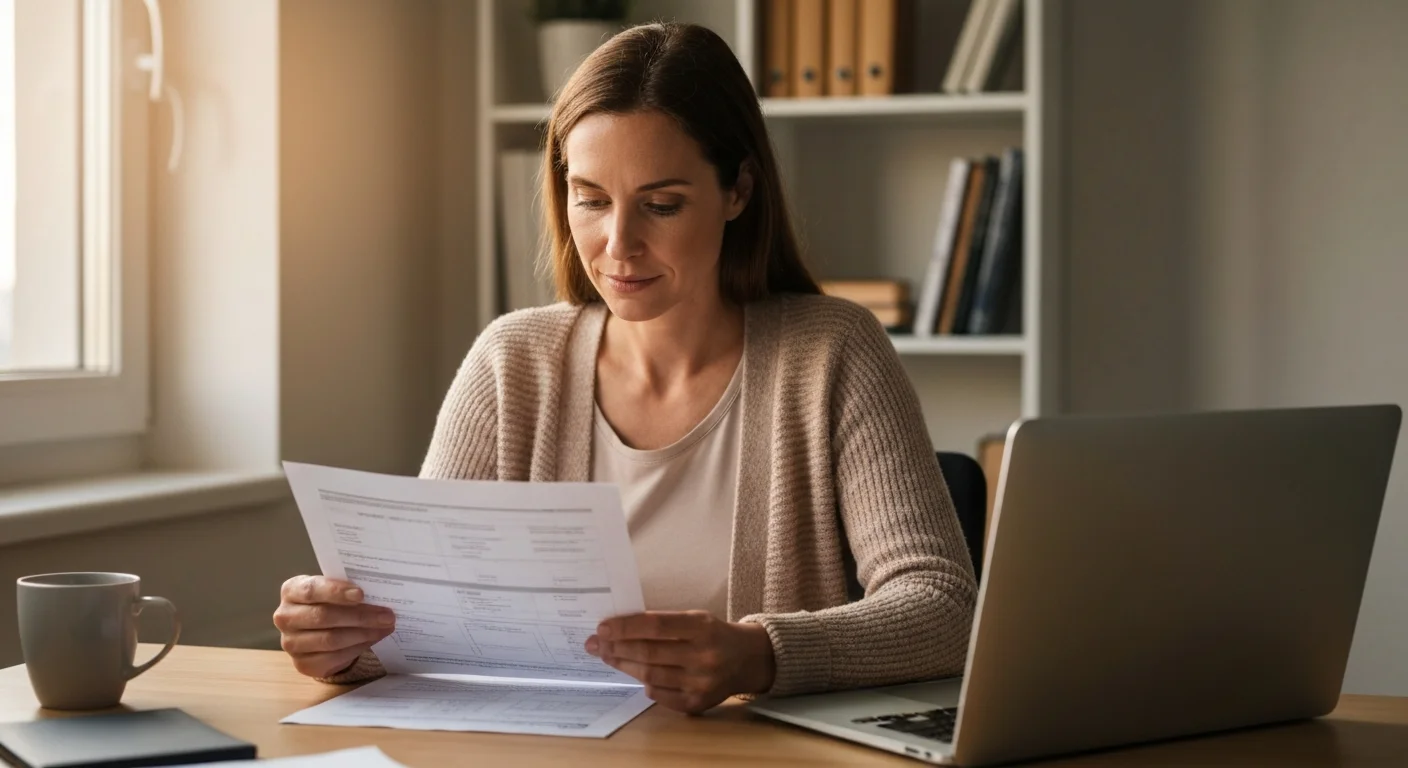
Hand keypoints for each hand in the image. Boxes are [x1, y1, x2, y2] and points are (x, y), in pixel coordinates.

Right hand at [273, 575, 395, 678]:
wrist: (315, 631)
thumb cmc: (327, 603)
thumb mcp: (332, 591)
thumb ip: (347, 590)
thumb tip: (379, 593)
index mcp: (291, 591)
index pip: (312, 590)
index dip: (336, 592)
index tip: (361, 594)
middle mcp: (285, 617)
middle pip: (324, 617)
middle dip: (360, 616)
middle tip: (387, 615)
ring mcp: (290, 643)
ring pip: (330, 639)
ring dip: (363, 633)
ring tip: (385, 626)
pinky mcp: (302, 664)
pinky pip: (333, 657)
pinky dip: (357, 648)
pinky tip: (372, 639)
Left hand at [585, 611, 775, 713]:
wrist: (748, 660)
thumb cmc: (713, 634)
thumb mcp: (695, 619)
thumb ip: (662, 623)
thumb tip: (618, 628)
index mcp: (702, 628)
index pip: (655, 626)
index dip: (625, 627)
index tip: (602, 628)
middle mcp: (703, 656)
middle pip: (648, 654)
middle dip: (616, 648)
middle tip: (595, 644)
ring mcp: (701, 683)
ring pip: (650, 676)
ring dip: (624, 666)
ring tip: (608, 656)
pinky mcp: (698, 703)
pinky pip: (660, 696)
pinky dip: (646, 684)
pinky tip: (637, 675)